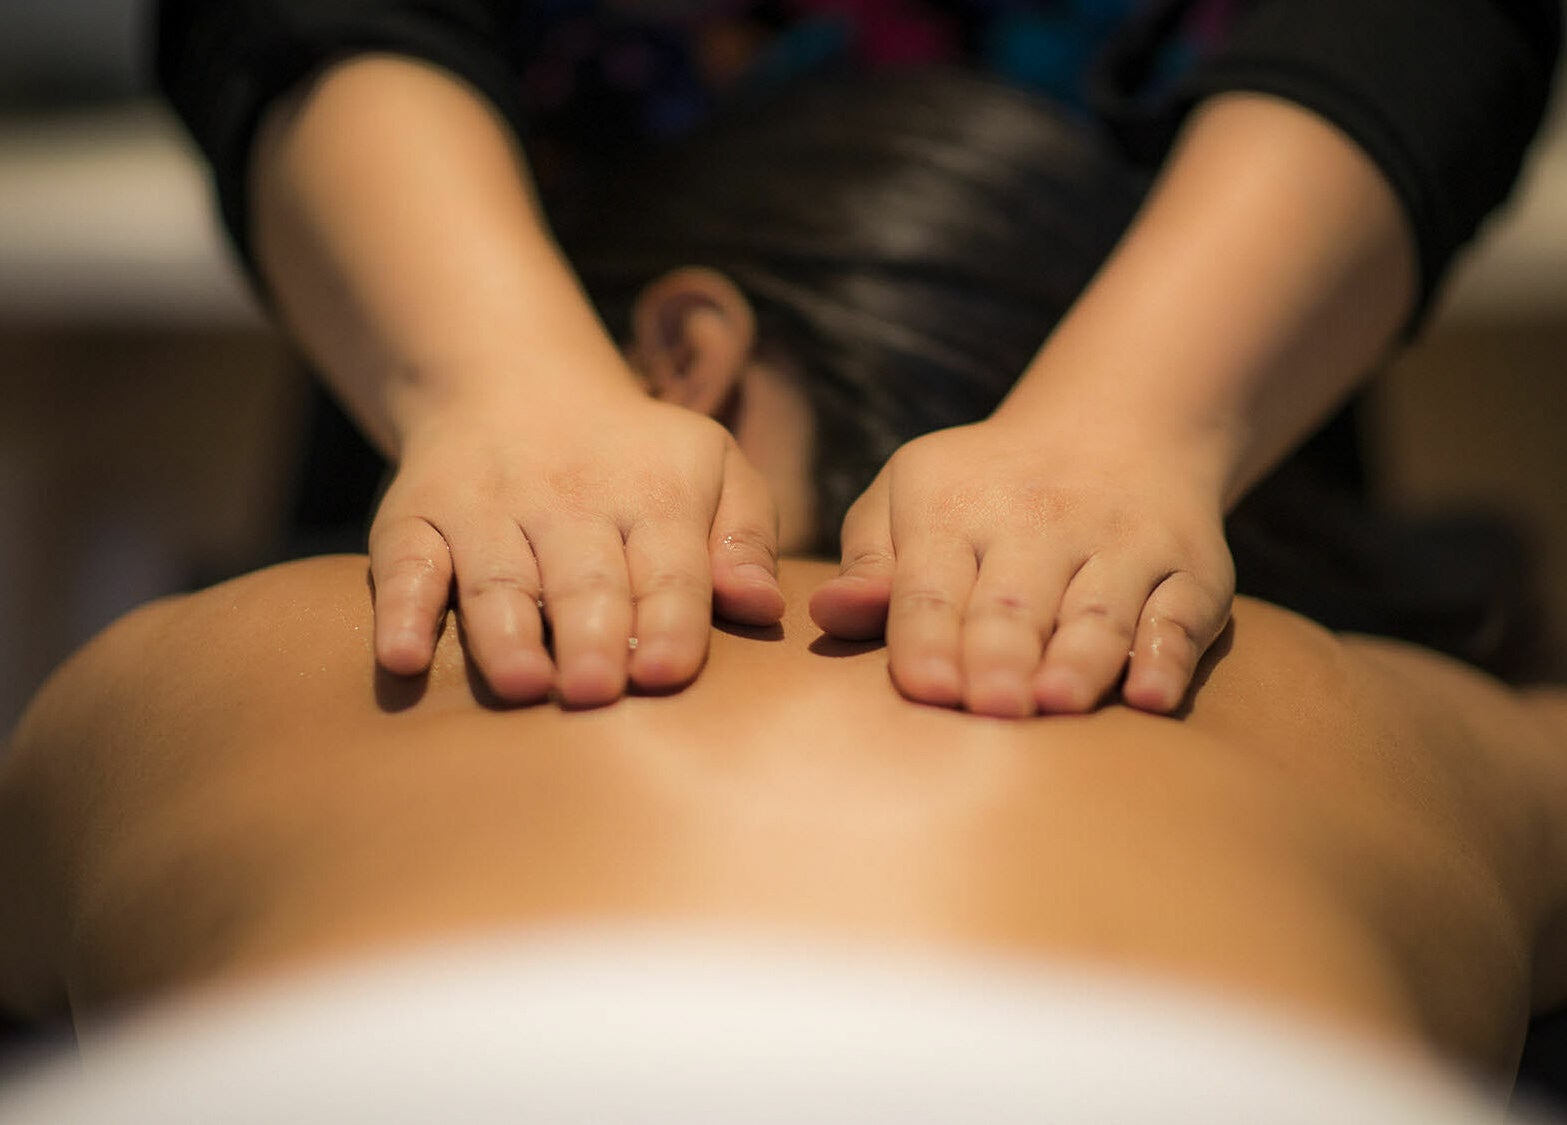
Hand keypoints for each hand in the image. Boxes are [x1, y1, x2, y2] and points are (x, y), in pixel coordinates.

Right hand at [368, 392, 782, 705]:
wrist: (510, 383)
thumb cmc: (637, 458)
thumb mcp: (713, 468)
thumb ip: (745, 538)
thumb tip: (763, 606)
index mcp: (653, 492)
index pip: (668, 564)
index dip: (669, 618)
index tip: (669, 673)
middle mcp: (567, 500)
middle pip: (582, 577)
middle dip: (591, 633)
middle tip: (596, 691)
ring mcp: (485, 509)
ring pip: (496, 577)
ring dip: (506, 633)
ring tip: (524, 685)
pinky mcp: (415, 519)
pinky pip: (404, 565)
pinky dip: (401, 611)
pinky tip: (402, 658)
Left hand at [809, 418, 1233, 716]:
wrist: (1117, 427)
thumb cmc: (981, 492)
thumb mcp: (907, 497)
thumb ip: (870, 563)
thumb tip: (828, 611)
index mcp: (955, 510)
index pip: (933, 585)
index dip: (928, 637)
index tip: (924, 688)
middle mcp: (1041, 524)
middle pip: (1015, 602)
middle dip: (1000, 654)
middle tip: (989, 708)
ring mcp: (1121, 546)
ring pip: (1099, 609)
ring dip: (1080, 656)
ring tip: (1057, 702)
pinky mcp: (1191, 570)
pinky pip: (1182, 615)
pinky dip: (1169, 655)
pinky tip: (1150, 695)